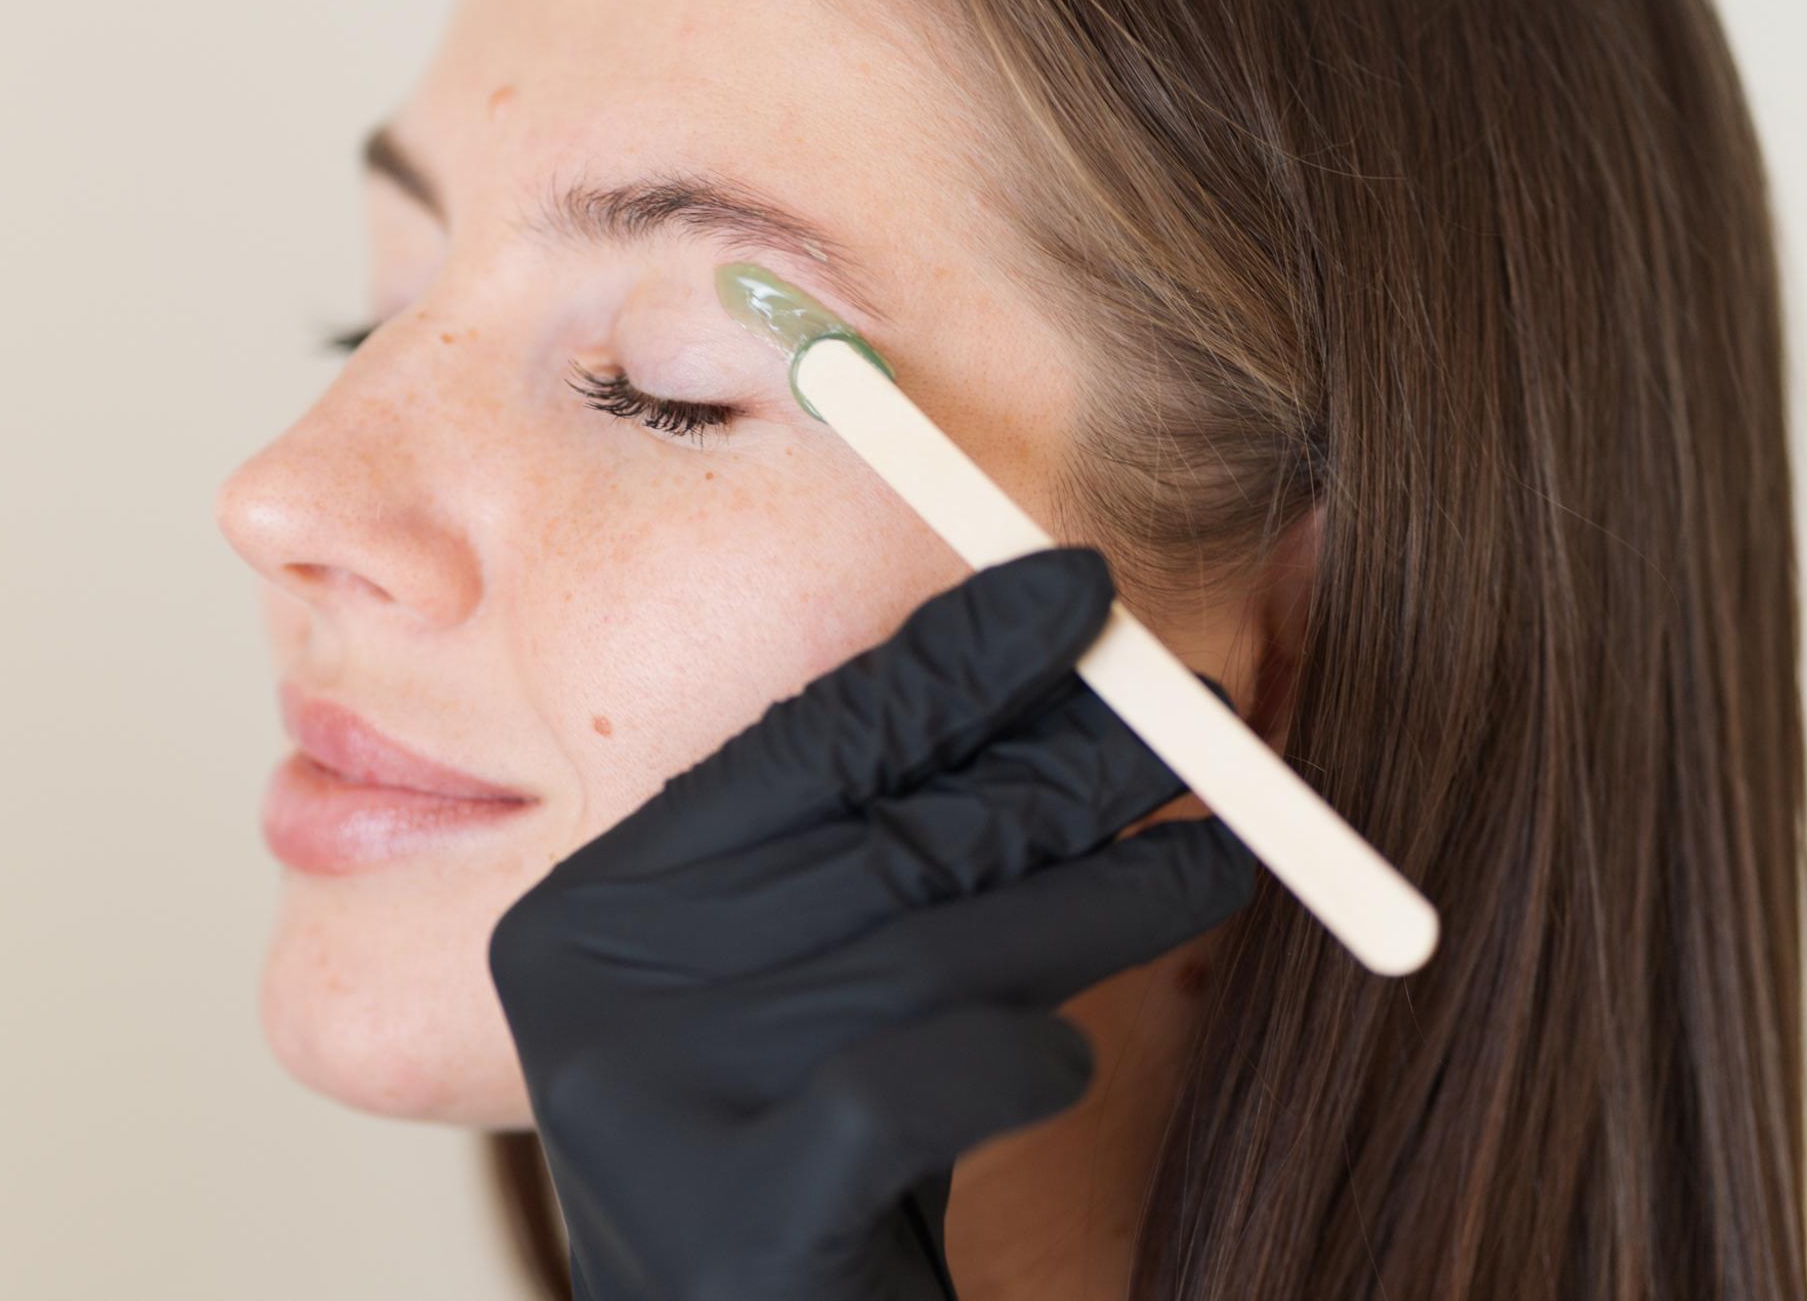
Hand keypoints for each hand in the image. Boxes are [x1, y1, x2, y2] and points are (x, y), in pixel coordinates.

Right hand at [486, 546, 1259, 1300]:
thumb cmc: (810, 1178)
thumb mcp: (819, 1003)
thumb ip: (885, 863)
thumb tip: (1064, 681)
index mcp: (588, 914)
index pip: (797, 746)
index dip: (950, 660)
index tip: (1082, 590)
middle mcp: (590, 994)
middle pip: (879, 836)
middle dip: (1064, 763)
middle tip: (1208, 714)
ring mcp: (644, 1107)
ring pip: (927, 953)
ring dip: (1102, 894)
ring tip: (1218, 852)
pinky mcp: (729, 1216)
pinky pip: (917, 1084)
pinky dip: (1017, 1060)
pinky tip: (1066, 1061)